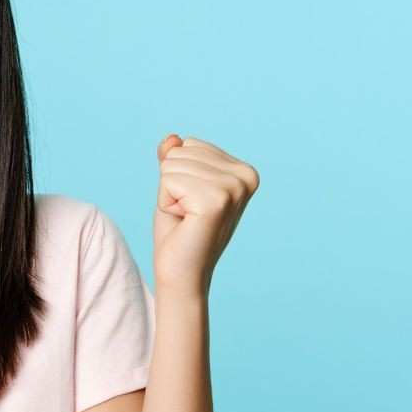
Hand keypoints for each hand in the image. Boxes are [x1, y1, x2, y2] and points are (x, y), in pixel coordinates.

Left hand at [152, 134, 259, 297]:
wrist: (181, 274)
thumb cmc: (179, 231)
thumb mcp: (175, 185)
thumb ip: (174, 158)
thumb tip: (172, 138)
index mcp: (244, 171)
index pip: (190, 144)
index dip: (179, 176)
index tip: (191, 203)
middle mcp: (246, 176)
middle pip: (181, 151)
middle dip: (172, 184)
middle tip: (186, 214)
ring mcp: (234, 188)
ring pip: (172, 164)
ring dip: (169, 194)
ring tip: (186, 218)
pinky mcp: (216, 200)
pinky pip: (168, 179)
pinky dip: (166, 201)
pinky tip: (184, 222)